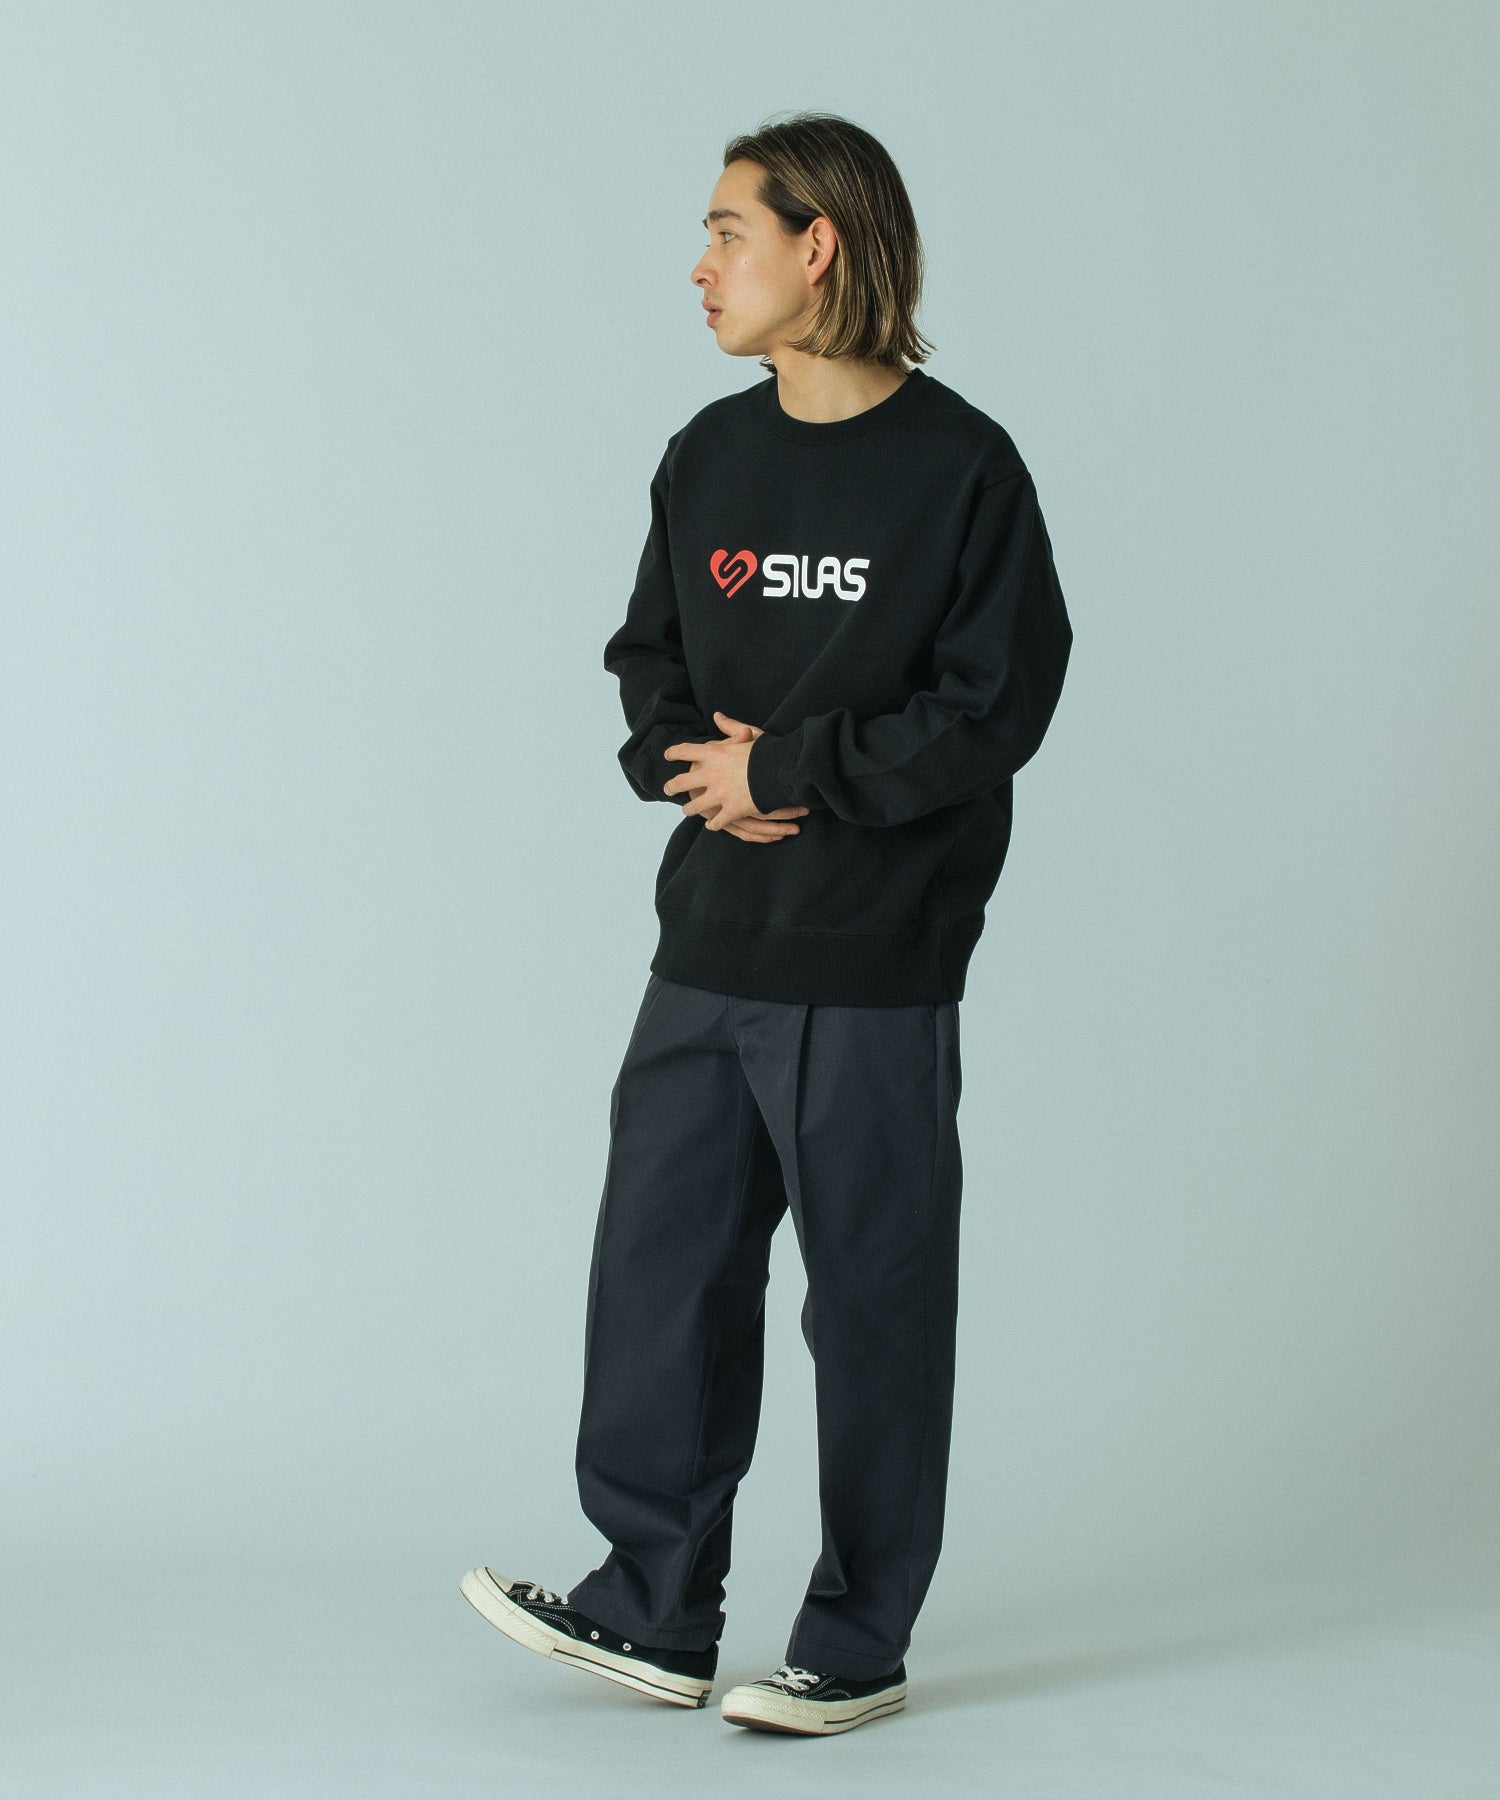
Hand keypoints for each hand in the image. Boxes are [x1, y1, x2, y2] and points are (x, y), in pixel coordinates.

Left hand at [665, 710, 809, 840]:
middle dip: (672, 786)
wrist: (781, 772)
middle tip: (668, 788)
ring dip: (690, 810)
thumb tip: (716, 716)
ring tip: (688, 811)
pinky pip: (716, 822)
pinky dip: (713, 824)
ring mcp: (719, 795)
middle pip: (681, 782)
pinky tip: (712, 825)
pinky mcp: (731, 811)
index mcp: (714, 754)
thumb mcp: (749, 734)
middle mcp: (711, 774)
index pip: (684, 751)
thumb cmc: (768, 752)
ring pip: (695, 806)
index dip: (674, 753)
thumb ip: (730, 727)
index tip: (668, 755)